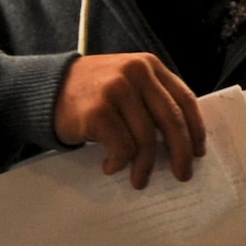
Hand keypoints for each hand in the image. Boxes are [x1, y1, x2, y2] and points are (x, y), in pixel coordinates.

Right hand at [53, 52, 204, 188]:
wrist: (47, 89)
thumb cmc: (92, 92)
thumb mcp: (127, 82)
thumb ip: (152, 100)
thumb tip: (182, 143)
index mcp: (149, 65)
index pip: (184, 100)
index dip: (196, 130)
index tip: (198, 153)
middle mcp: (136, 73)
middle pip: (171, 121)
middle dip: (180, 154)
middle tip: (182, 175)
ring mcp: (116, 90)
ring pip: (146, 139)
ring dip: (144, 166)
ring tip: (138, 179)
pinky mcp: (98, 110)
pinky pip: (121, 147)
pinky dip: (119, 163)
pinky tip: (110, 166)